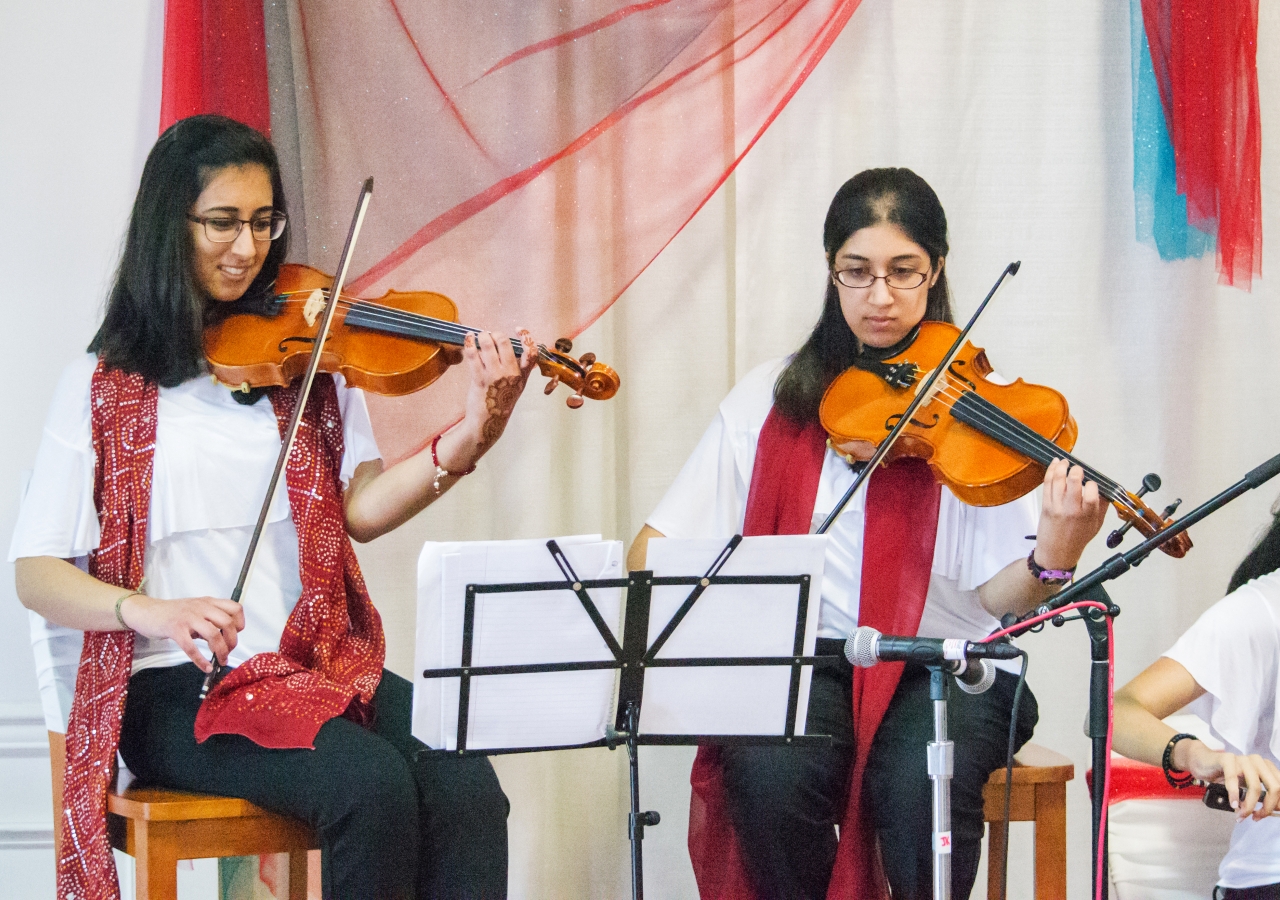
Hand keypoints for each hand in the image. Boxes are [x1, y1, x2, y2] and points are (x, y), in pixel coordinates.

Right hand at [120, 593, 244, 672]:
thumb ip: (209, 620)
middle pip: (227, 623)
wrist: (145, 611)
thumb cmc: (171, 613)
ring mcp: (188, 618)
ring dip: (221, 651)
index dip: (240, 623)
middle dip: (232, 641)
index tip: (236, 634)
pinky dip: (201, 660)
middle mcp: (201, 607)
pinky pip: (191, 647)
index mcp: (208, 602)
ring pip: (213, 634)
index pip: (235, 608)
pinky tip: (205, 667)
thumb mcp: (195, 610)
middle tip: (228, 652)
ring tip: (220, 661)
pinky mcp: (175, 629)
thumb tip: (224, 638)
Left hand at [450, 330, 535, 466]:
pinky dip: (469, 344)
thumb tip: (507, 345)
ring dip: (480, 337)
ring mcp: (495, 376)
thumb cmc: (502, 401)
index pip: (531, 352)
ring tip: (477, 337)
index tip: (518, 329)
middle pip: (503, 342)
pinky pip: (473, 355)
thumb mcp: (517, 385)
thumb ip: (518, 367)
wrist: (488, 422)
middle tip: (489, 336)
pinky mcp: (479, 379)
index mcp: (523, 375)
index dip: (526, 337)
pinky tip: (468, 340)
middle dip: (494, 335)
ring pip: (486, 345)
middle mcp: (511, 374)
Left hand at [1033, 459, 1107, 570]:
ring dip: (1061, 467)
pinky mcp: (1045, 505)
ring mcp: (1057, 506)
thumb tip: (1105, 490)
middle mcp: (1072, 509)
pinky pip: (1047, 484)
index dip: (1092, 483)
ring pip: (1058, 480)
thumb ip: (1102, 507)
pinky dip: (1050, 472)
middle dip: (1076, 470)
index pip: (1092, 492)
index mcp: (1088, 515)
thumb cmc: (1077, 539)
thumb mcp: (1097, 525)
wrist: (1056, 553)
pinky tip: (1054, 465)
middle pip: (1073, 481)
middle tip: (1077, 468)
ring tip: (1064, 462)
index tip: (1091, 483)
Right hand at [1181, 741, 1279, 820]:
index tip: (1269, 815)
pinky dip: (1234, 795)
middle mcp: (1258, 761)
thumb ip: (1260, 795)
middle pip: (1274, 787)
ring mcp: (1243, 759)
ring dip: (1249, 805)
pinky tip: (1233, 804)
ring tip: (1242, 815)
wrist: (1203, 761)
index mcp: (1267, 767)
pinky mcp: (1227, 759)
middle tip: (1256, 817)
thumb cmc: (1226, 776)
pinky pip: (1233, 779)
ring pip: (1255, 786)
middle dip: (1267, 807)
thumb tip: (1272, 811)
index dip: (1278, 804)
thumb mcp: (1246, 786)